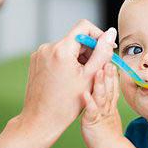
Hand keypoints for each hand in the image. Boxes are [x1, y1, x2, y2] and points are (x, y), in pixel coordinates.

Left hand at [19, 20, 116, 138]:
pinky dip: (68, 62)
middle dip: (89, 51)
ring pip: (68, 47)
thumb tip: (111, 33)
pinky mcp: (36, 61)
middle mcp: (48, 47)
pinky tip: (70, 79)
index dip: (99, 36)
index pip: (85, 26)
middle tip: (94, 71)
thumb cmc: (66, 104)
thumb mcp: (91, 77)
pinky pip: (57, 54)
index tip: (106, 50)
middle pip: (76, 38)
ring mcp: (40, 54)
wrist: (41, 120)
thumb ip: (102, 53)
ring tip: (81, 78)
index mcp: (61, 49)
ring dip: (79, 57)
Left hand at [81, 63, 122, 147]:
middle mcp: (106, 104)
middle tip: (108, 60)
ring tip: (99, 71)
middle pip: (108, 86)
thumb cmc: (105, 128)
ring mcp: (99, 112)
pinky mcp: (91, 121)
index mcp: (109, 100)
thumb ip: (109, 93)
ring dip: (100, 84)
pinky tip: (85, 94)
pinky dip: (89, 102)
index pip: (112, 82)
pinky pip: (90, 110)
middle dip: (108, 73)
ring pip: (101, 96)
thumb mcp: (109, 108)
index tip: (110, 59)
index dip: (112, 72)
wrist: (109, 147)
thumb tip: (108, 78)